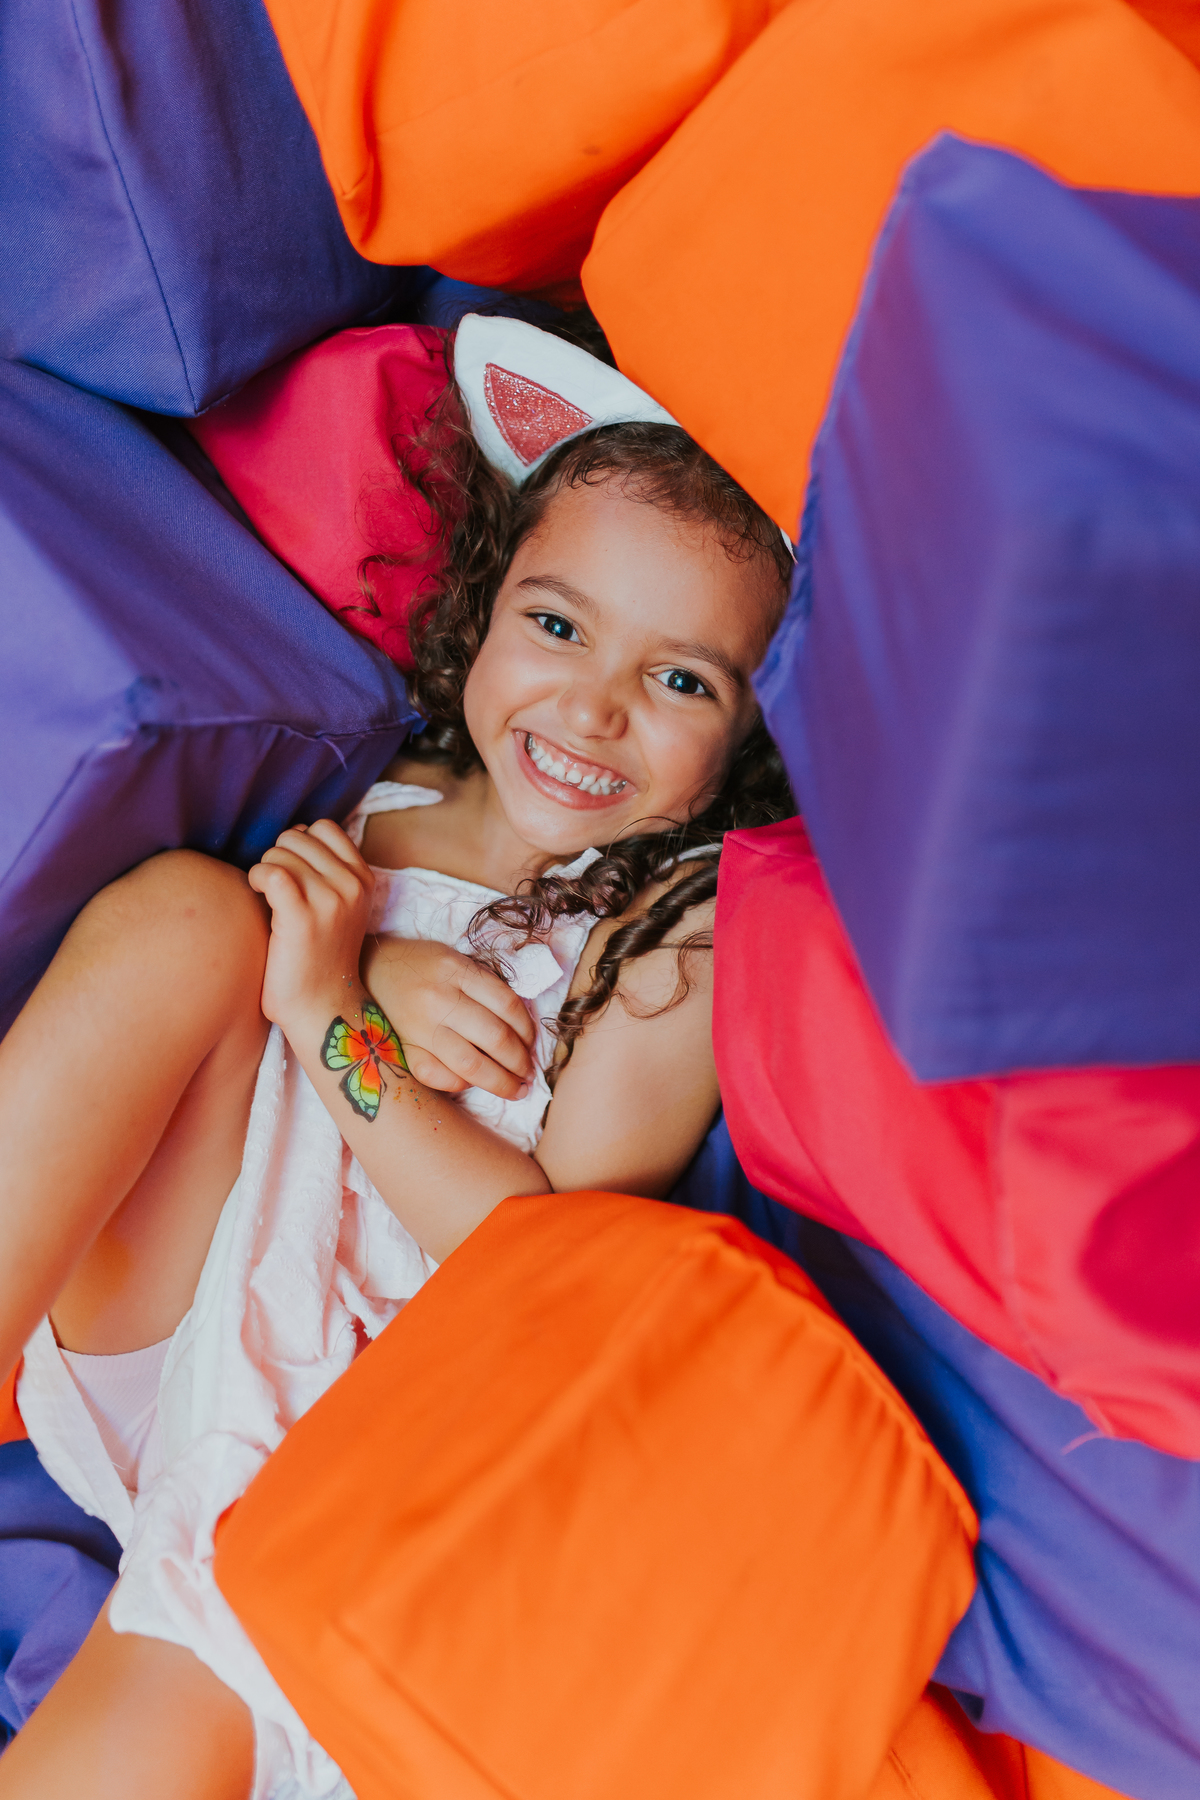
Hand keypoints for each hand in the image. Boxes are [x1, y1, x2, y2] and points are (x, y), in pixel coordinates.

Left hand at [248, 821, 373, 1026]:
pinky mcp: (302, 917)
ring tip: (269, 897)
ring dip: (265, 869)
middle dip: (279, 856)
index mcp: (364, 878)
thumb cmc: (320, 955)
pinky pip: (271, 872)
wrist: (322, 1005)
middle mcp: (351, 885)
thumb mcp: (341, 905)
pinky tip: (258, 895)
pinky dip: (257, 878)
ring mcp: (329, 900)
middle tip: (276, 888)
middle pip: (297, 837)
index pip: (325, 828)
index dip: (300, 843)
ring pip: (280, 852)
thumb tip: (296, 832)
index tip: (293, 871)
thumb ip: (328, 869)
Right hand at [361, 936, 535, 1100]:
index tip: (532, 1043)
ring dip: (501, 1082)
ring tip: (515, 1088)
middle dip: (520, 1062)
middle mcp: (439, 998)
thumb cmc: (419, 965)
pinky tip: (472, 1084)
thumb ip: (484, 986)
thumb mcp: (454, 960)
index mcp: (456, 970)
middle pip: (495, 1038)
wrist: (367, 968)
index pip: (508, 1005)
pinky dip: (459, 1085)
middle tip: (529, 1073)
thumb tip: (520, 1028)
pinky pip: (437, 1076)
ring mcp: (418, 1026)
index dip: (528, 1030)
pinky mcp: (402, 1048)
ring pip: (471, 1065)